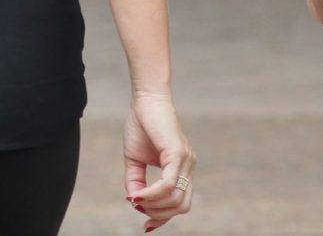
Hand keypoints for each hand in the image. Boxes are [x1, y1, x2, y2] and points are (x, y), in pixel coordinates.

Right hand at [123, 89, 194, 230]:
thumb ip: (136, 181)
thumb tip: (134, 202)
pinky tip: (138, 194)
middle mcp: (188, 167)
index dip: (163, 218)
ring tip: (136, 200)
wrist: (145, 99)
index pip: (180, 203)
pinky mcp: (177, 153)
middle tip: (139, 208)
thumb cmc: (141, 126)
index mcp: (182, 170)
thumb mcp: (135, 160)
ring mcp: (186, 160)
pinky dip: (152, 194)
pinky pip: (168, 184)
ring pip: (176, 199)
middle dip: (158, 215)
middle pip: (181, 206)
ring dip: (154, 206)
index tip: (146, 224)